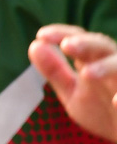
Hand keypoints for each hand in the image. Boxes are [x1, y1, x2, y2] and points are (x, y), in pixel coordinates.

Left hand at [31, 26, 116, 142]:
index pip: (79, 41)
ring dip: (105, 68)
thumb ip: (55, 71)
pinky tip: (116, 102)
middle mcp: (112, 65)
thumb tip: (34, 45)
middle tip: (68, 44)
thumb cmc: (100, 109)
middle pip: (102, 47)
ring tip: (87, 74)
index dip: (63, 34)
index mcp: (94, 61)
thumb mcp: (72, 91)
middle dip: (86, 44)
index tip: (41, 35)